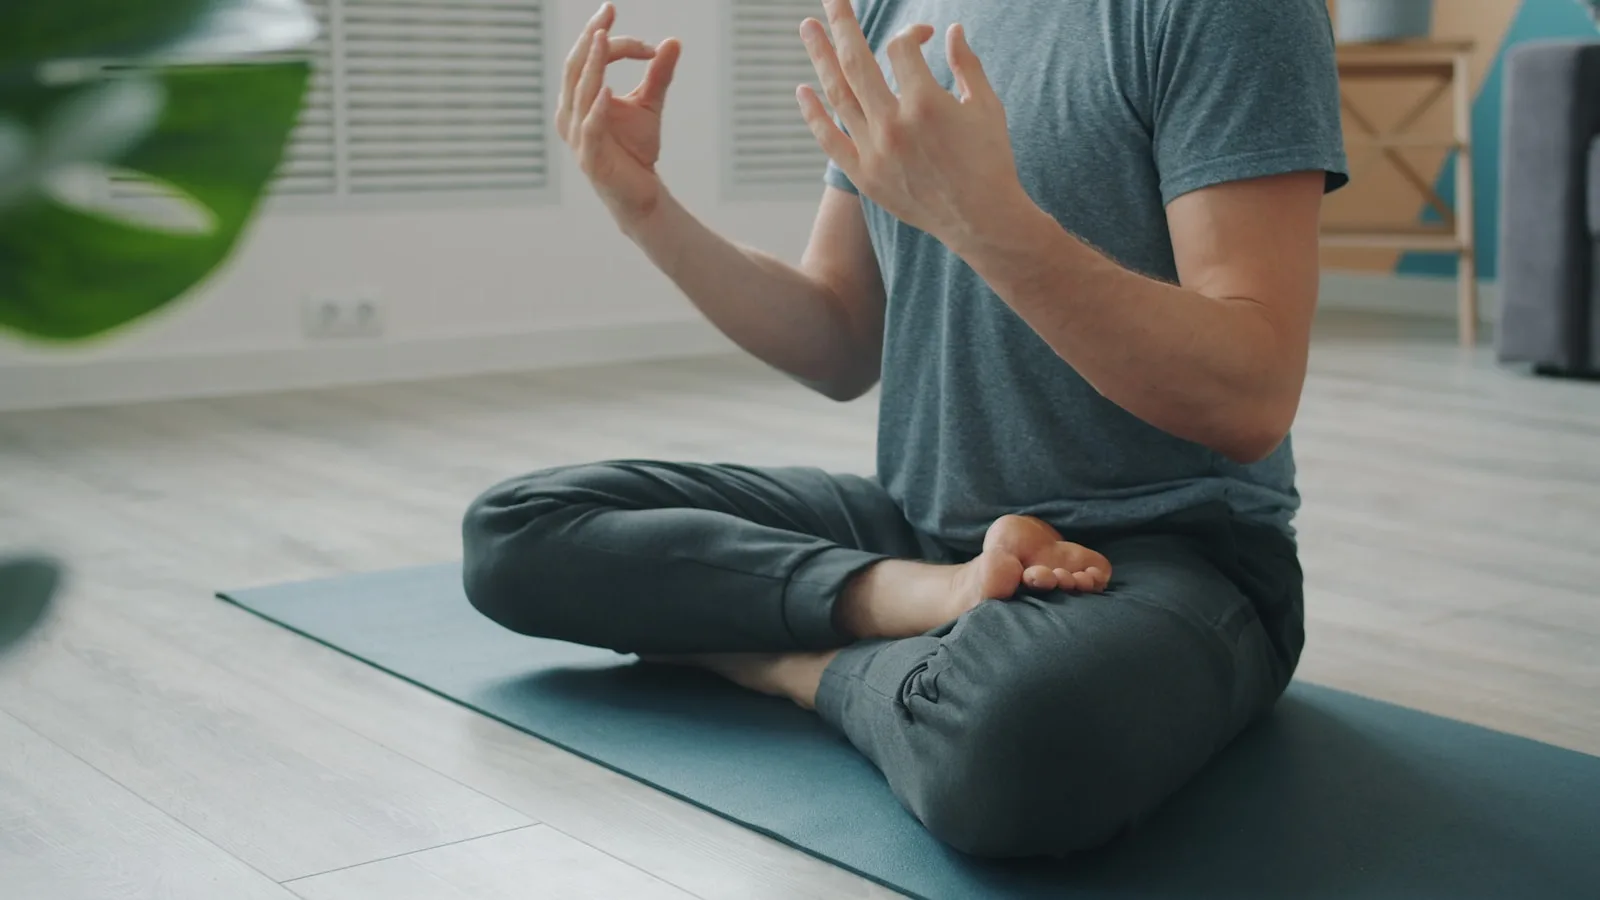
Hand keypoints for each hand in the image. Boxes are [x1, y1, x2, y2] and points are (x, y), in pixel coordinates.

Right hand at [555, 3, 682, 223]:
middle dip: (590, 37)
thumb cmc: (636, 150)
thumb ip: (658, 74)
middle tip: (607, 11)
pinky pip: (591, 128)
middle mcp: (571, 114)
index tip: (648, 44)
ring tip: (603, 39)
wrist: (640, 194)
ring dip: (592, 64)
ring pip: (580, 92)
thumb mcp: (649, 105)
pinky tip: (608, 90)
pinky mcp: (591, 158)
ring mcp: (578, 136)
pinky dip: (598, 108)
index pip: (588, 59)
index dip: (614, 43)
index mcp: (579, 99)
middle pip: (575, 68)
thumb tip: (673, 41)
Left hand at [796, 1, 1026, 248]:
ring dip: (820, 57)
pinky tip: (802, 89)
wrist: (981, 220)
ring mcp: (874, 151)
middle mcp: (893, 124)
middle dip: (842, 24)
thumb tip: (952, 30)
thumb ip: (967, 64)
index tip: (923, 38)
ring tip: (808, 28)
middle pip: (856, 61)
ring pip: (838, 95)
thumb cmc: (991, 160)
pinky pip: (830, 140)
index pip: (899, 50)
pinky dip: (814, 114)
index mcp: (926, 102)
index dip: (910, 35)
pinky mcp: (865, 176)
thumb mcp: (987, 106)